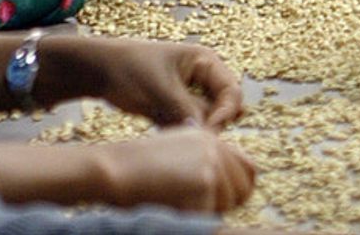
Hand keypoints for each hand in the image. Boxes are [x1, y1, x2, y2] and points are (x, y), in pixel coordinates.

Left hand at [89, 38, 244, 128]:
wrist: (96, 70)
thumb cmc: (128, 68)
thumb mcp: (158, 88)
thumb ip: (184, 110)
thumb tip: (206, 135)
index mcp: (206, 62)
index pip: (231, 91)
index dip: (225, 113)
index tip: (208, 132)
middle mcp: (203, 79)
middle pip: (222, 109)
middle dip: (208, 125)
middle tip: (187, 138)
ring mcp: (189, 96)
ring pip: (204, 122)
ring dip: (191, 131)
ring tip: (170, 134)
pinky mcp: (175, 110)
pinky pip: (187, 128)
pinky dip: (179, 135)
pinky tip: (162, 136)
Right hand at [97, 127, 255, 212]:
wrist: (111, 170)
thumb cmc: (132, 171)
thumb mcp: (174, 156)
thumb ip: (202, 165)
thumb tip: (232, 189)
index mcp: (209, 140)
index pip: (248, 168)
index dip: (240, 190)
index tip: (226, 204)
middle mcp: (215, 147)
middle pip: (242, 189)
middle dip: (223, 206)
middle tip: (194, 207)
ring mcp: (212, 163)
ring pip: (226, 205)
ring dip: (203, 213)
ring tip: (176, 204)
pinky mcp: (204, 181)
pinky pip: (207, 216)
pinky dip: (189, 220)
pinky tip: (169, 208)